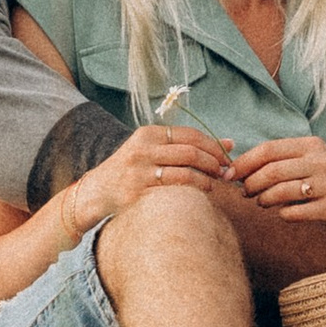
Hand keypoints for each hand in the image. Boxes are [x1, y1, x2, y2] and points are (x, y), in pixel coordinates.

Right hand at [78, 120, 239, 227]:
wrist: (97, 191)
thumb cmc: (131, 170)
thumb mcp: (150, 150)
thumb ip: (183, 146)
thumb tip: (228, 143)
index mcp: (148, 134)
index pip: (189, 134)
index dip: (213, 144)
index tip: (227, 154)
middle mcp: (143, 148)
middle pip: (191, 151)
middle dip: (214, 161)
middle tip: (226, 170)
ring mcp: (140, 170)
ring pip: (186, 169)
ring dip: (208, 176)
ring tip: (217, 182)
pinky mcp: (139, 190)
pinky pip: (176, 186)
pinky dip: (196, 187)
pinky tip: (204, 192)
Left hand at [226, 135, 325, 235]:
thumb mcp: (315, 158)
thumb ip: (285, 158)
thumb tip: (243, 167)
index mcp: (312, 145)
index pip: (269, 149)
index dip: (245, 162)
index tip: (230, 173)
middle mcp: (321, 162)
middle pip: (272, 171)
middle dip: (250, 183)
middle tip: (243, 192)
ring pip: (281, 192)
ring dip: (263, 199)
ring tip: (260, 202)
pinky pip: (295, 213)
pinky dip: (282, 214)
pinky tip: (282, 212)